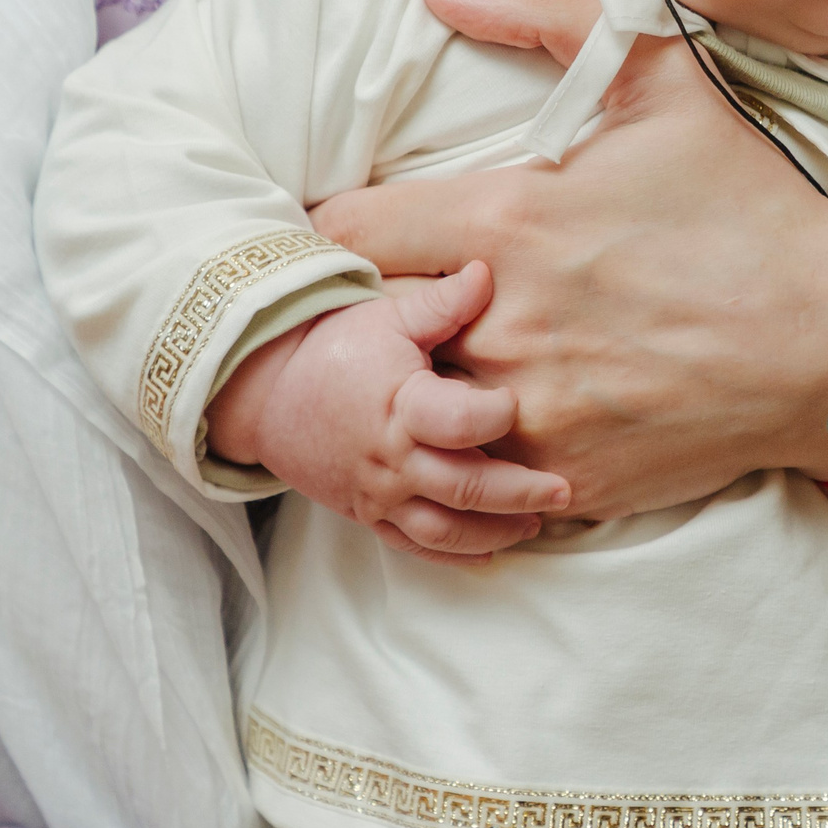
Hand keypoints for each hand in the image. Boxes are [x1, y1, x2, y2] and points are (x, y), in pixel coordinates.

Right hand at [208, 263, 569, 563]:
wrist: (264, 394)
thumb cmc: (334, 349)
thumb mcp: (387, 317)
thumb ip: (442, 304)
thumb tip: (486, 271)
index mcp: (399, 405)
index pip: (457, 424)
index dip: (495, 416)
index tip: (516, 403)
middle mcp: (390, 458)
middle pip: (462, 487)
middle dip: (518, 493)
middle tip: (563, 491)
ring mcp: (378, 493)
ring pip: (442, 529)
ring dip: (494, 531)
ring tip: (536, 524)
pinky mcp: (367, 513)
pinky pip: (412, 547)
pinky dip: (453, 556)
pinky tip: (491, 553)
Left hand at [309, 0, 827, 518]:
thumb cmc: (753, 205)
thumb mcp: (666, 83)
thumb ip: (550, 11)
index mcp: (508, 220)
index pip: (345, 231)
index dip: (344, 227)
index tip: (368, 228)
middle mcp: (503, 322)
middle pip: (372, 324)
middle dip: (389, 308)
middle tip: (427, 293)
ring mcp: (532, 412)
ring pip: (421, 403)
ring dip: (438, 380)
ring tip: (475, 358)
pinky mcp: (565, 478)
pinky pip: (481, 469)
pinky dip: (491, 446)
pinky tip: (537, 410)